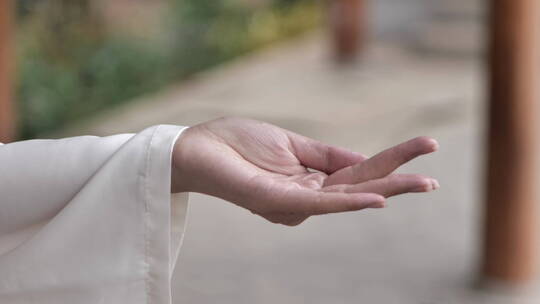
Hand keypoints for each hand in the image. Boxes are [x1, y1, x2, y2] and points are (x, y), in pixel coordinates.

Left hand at [172, 117, 438, 225]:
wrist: (199, 147)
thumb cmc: (240, 144)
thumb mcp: (293, 143)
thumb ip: (328, 155)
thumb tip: (365, 160)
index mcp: (313, 179)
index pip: (360, 172)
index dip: (392, 161)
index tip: (425, 148)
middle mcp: (308, 196)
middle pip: (361, 188)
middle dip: (399, 182)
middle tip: (434, 180)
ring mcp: (295, 202)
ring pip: (347, 197)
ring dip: (386, 189)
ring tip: (421, 183)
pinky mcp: (280, 202)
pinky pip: (320, 204)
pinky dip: (350, 203)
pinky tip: (377, 200)